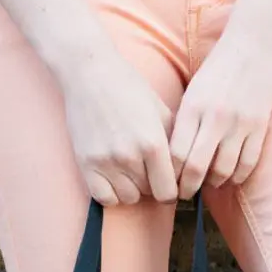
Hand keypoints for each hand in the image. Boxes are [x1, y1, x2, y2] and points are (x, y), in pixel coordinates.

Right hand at [59, 47, 177, 207]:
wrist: (90, 73)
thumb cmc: (129, 89)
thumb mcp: (162, 111)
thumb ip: (174, 144)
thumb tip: (186, 172)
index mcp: (153, 144)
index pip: (169, 191)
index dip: (172, 189)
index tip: (170, 182)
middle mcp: (129, 156)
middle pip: (149, 194)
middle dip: (153, 184)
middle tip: (148, 168)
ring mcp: (105, 162)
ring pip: (128, 197)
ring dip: (132, 188)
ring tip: (131, 169)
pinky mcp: (86, 164)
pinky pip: (104, 198)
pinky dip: (112, 193)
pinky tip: (114, 176)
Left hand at [170, 34, 271, 199]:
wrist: (255, 44)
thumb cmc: (219, 68)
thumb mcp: (193, 91)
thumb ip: (184, 122)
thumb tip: (172, 158)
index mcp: (192, 107)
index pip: (175, 153)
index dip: (169, 175)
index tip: (167, 183)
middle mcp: (214, 117)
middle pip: (196, 167)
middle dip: (187, 187)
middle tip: (183, 195)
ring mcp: (239, 123)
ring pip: (223, 170)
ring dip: (213, 183)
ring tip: (208, 184)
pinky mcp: (260, 125)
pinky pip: (247, 163)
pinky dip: (237, 176)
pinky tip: (230, 177)